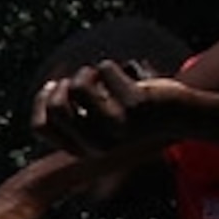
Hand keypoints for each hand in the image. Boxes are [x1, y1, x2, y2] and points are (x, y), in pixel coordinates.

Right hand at [31, 63, 217, 156]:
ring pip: (79, 86)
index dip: (41, 101)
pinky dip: (110, 67)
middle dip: (63, 84)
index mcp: (83, 151)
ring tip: (100, 73)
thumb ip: (72, 112)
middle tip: (82, 77)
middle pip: (56, 107)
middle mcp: (97, 143)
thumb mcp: (98, 118)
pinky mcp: (135, 104)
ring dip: (86, 71)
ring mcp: (117, 124)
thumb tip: (46, 89)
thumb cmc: (132, 114)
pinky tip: (126, 73)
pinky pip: (105, 70)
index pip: (40, 126)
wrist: (177, 116)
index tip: (53, 85)